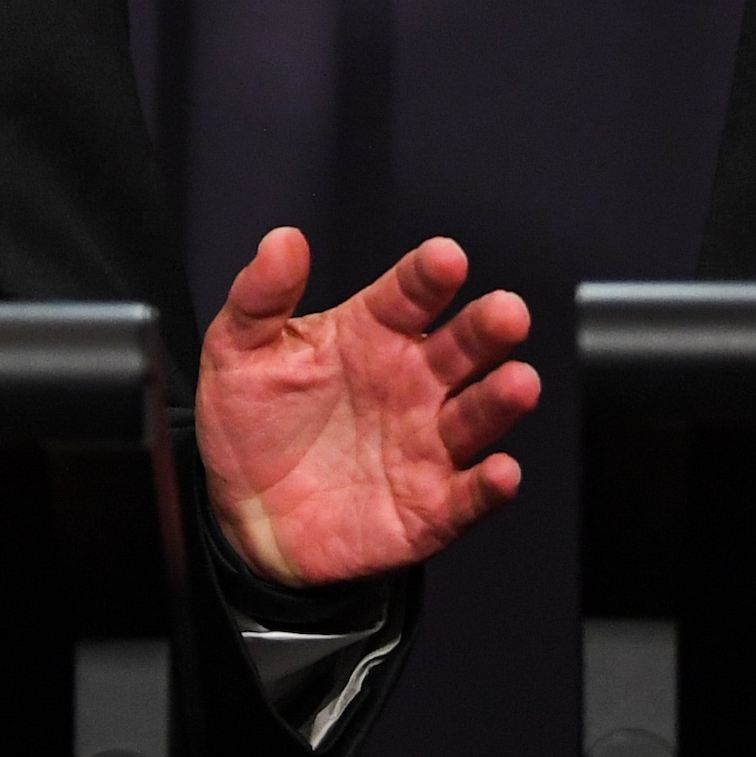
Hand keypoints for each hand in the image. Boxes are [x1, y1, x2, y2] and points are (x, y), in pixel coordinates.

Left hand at [192, 228, 536, 587]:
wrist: (243, 515)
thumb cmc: (252, 422)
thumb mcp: (238, 351)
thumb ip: (260, 296)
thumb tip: (282, 241)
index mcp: (374, 333)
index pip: (410, 294)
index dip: (428, 276)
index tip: (445, 259)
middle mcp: (413, 383)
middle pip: (462, 348)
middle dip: (487, 330)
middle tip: (506, 313)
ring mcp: (426, 444)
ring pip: (476, 416)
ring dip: (500, 400)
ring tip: (517, 384)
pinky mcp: (430, 507)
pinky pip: (467, 495)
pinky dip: (489, 487)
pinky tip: (500, 473)